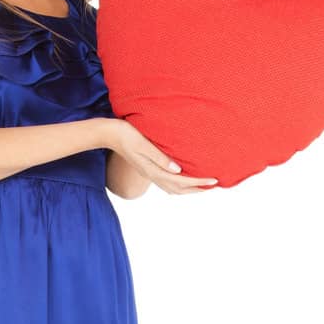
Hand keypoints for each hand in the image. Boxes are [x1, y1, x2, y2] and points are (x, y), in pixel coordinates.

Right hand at [103, 118, 219, 194]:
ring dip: (188, 189)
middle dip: (197, 188)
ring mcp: (148, 173)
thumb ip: (160, 158)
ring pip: (172, 188)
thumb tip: (178, 170)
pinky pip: (166, 182)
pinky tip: (182, 178)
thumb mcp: (143, 144)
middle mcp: (152, 174)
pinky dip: (178, 184)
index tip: (214, 180)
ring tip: (202, 185)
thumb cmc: (126, 134)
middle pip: (178, 188)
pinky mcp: (147, 169)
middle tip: (214, 185)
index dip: (198, 182)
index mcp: (153, 170)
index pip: (181, 180)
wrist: (109, 134)